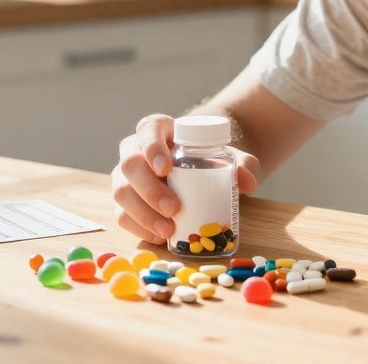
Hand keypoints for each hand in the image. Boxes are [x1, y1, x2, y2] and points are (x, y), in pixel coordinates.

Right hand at [110, 113, 261, 243]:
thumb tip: (248, 181)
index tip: (166, 167)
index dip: (152, 147)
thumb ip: (244, 164)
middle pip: (130, 164)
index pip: (148, 130)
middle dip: (149, 189)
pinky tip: (157, 237)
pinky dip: (138, 228)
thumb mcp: (228, 157)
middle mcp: (134, 150)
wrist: (197, 173)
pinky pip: (121, 215)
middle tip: (174, 208)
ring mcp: (125, 176)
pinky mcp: (124, 201)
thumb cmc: (207, 159)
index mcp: (157, 130)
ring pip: (120, 192)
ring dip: (142, 213)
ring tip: (167, 230)